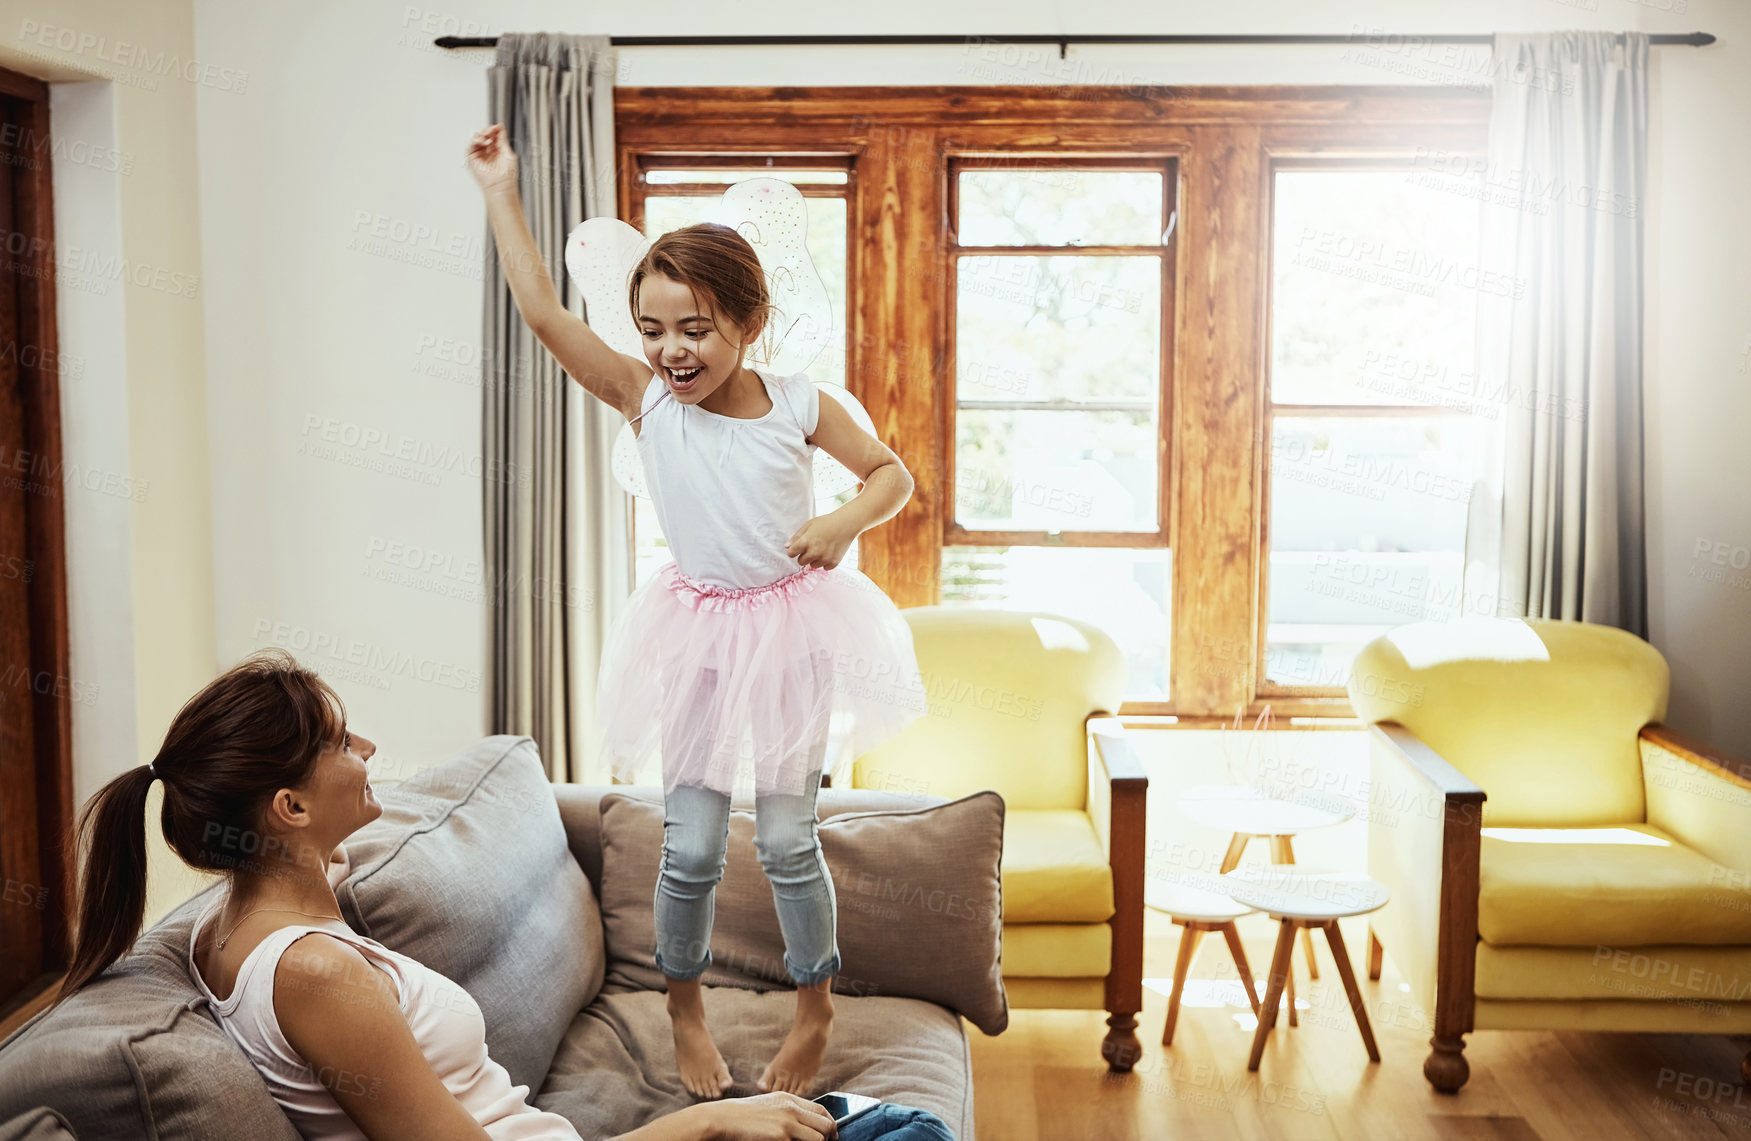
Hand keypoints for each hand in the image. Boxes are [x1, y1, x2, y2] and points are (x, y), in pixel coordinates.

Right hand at [465, 124, 517, 192]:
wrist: (501, 186)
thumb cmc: (507, 175)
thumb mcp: (508, 153)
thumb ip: (503, 139)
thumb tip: (500, 127)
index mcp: (498, 150)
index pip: (494, 136)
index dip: (495, 130)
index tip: (498, 126)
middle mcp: (488, 152)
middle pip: (484, 135)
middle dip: (487, 131)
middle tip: (491, 130)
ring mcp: (480, 155)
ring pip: (476, 139)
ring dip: (481, 134)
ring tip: (487, 136)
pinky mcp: (472, 159)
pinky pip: (470, 146)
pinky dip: (475, 140)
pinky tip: (482, 141)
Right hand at [694, 1093, 837, 1140]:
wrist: (724, 1118)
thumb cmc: (744, 1115)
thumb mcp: (770, 1105)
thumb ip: (788, 1110)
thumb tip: (806, 1121)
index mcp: (789, 1099)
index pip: (821, 1110)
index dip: (830, 1123)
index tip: (831, 1133)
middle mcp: (792, 1109)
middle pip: (825, 1124)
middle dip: (828, 1137)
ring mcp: (787, 1123)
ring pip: (818, 1138)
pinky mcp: (780, 1137)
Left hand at [786, 515, 856, 569]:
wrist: (846, 524)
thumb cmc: (826, 522)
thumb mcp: (809, 525)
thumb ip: (796, 536)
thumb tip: (787, 547)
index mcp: (805, 542)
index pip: (791, 553)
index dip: (793, 550)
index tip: (798, 548)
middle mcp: (814, 552)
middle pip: (801, 562)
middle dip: (804, 556)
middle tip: (812, 546)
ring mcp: (824, 558)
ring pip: (812, 566)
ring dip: (815, 559)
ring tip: (822, 548)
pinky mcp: (833, 563)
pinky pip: (824, 568)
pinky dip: (825, 562)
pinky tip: (830, 551)